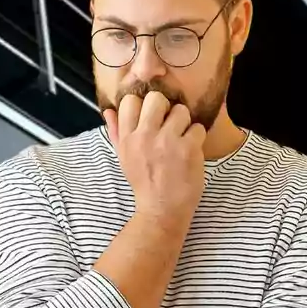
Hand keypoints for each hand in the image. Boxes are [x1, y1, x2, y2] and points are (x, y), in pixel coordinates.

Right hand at [103, 92, 205, 229]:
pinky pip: (197, 127)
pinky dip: (197, 138)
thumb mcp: (124, 157)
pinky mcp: (188, 148)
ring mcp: (167, 141)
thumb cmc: (143, 183)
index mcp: (127, 138)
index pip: (130, 101)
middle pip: (156, 98)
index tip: (150, 117)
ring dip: (184, 123)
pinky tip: (191, 151)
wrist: (161, 209)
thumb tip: (109, 110)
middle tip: (169, 124)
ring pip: (181, 110)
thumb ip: (116, 132)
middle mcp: (144, 136)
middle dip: (166, 108)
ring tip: (181, 139)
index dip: (143, 104)